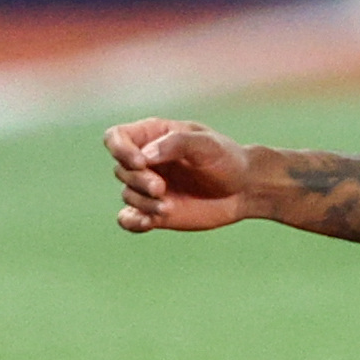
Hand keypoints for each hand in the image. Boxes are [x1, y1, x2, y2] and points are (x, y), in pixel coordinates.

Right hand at [105, 118, 260, 233]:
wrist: (244, 189)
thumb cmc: (227, 159)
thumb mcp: (207, 145)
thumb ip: (176, 143)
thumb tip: (144, 155)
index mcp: (153, 136)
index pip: (116, 138)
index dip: (120, 149)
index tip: (140, 162)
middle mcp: (146, 161)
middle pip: (121, 169)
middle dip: (138, 180)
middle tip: (161, 188)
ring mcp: (149, 187)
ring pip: (127, 194)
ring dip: (143, 202)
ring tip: (168, 206)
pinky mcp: (154, 211)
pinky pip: (128, 218)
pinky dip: (132, 222)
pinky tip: (147, 222)